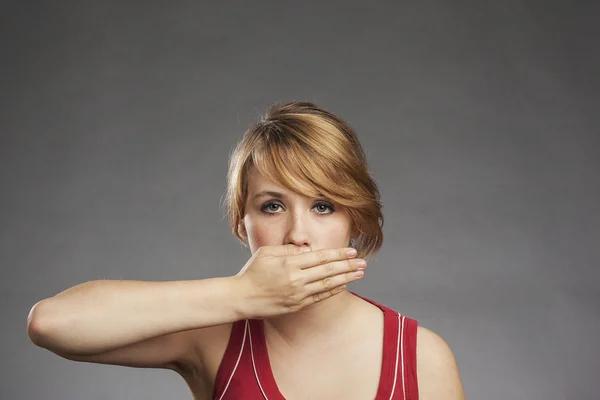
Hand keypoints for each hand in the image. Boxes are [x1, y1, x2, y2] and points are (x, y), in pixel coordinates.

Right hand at [234, 244, 366, 318]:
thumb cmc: (252, 272)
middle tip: (363, 261)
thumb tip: (308, 250)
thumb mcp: (266, 252)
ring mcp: (298, 294)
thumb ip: (288, 249)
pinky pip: (319, 297)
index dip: (338, 254)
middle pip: (329, 270)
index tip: (352, 250)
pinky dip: (333, 291)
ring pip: (328, 285)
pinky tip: (343, 286)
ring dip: (346, 278)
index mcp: (289, 263)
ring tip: (360, 273)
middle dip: (348, 265)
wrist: (242, 298)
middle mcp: (296, 279)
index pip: (320, 257)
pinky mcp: (297, 305)